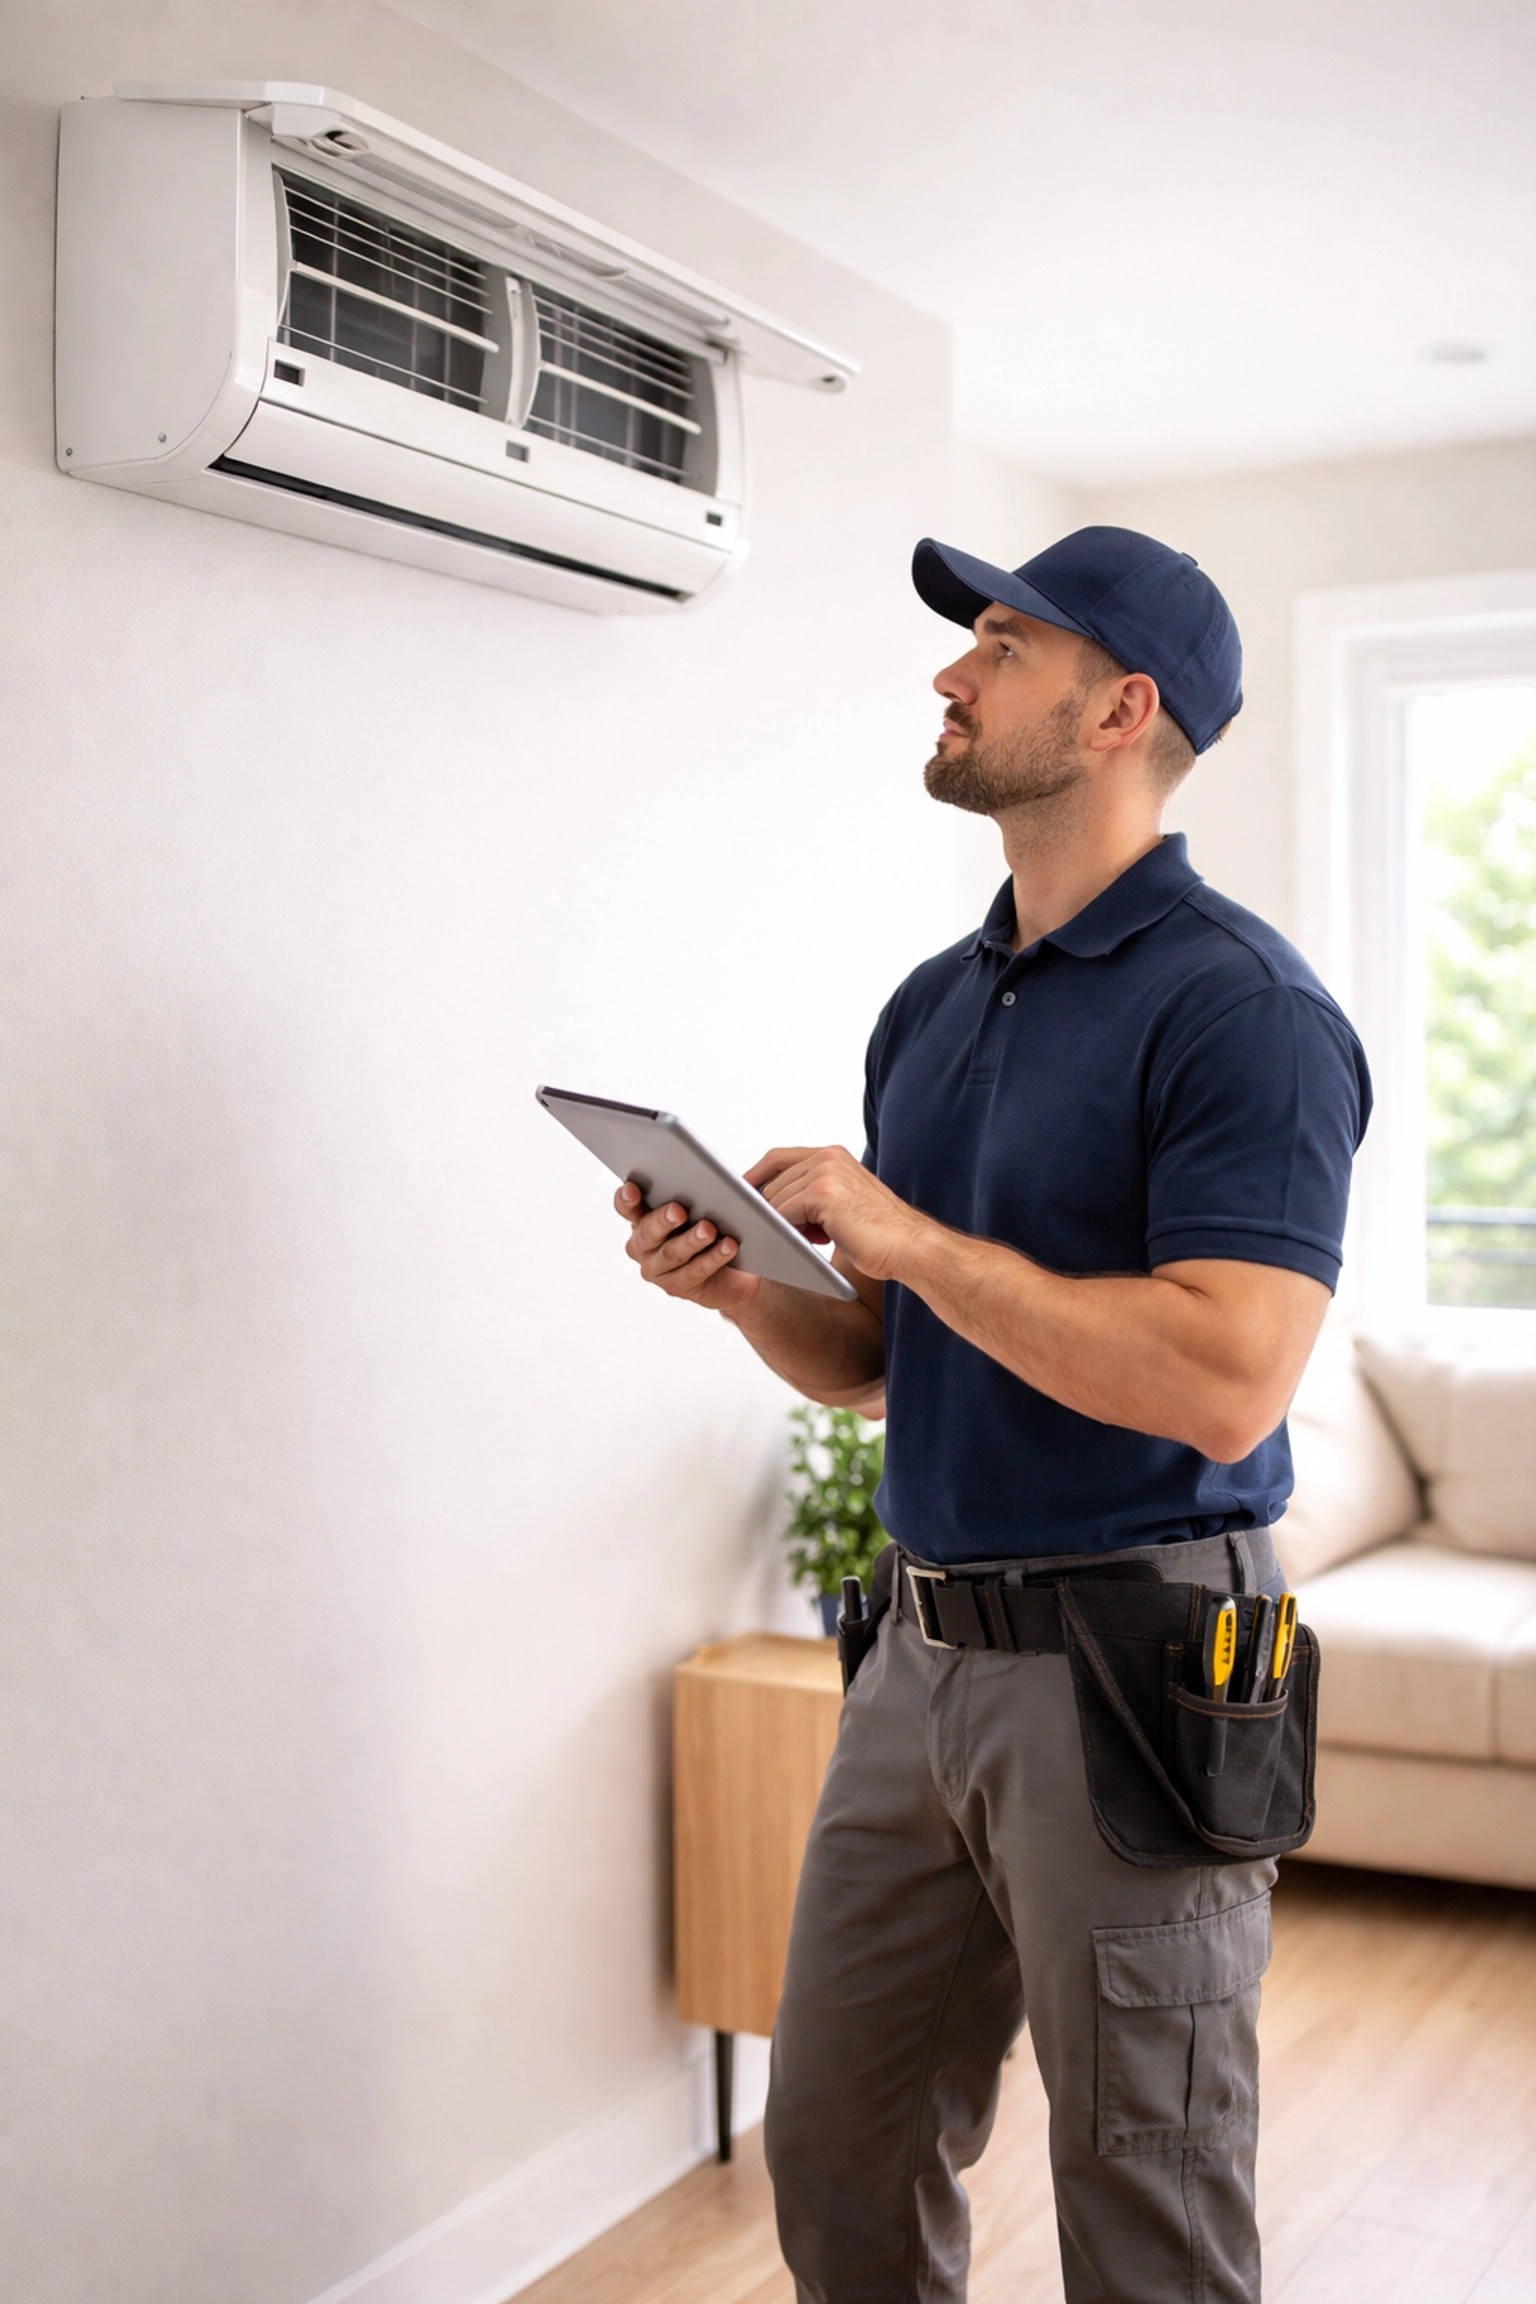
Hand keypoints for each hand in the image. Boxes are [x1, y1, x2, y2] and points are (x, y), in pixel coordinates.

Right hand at [614, 1182, 762, 1310]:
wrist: (732, 1272)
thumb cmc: (712, 1229)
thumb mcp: (703, 1207)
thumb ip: (702, 1191)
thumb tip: (722, 1179)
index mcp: (642, 1218)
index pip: (627, 1207)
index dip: (626, 1199)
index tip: (632, 1188)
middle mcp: (643, 1246)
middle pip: (648, 1232)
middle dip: (663, 1220)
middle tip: (679, 1210)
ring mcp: (657, 1269)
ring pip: (672, 1253)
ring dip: (691, 1240)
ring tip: (709, 1229)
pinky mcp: (677, 1287)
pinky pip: (695, 1271)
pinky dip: (713, 1257)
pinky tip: (728, 1246)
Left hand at [743, 1145, 928, 1282]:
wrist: (910, 1246)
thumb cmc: (879, 1233)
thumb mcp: (841, 1205)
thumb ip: (812, 1196)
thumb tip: (772, 1206)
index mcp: (833, 1155)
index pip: (779, 1158)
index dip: (756, 1177)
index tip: (741, 1196)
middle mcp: (828, 1157)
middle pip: (773, 1181)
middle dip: (771, 1210)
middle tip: (787, 1233)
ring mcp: (825, 1173)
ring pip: (775, 1200)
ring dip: (782, 1224)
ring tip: (810, 1239)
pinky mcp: (822, 1194)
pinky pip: (783, 1213)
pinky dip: (787, 1232)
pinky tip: (811, 1242)